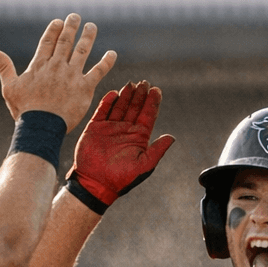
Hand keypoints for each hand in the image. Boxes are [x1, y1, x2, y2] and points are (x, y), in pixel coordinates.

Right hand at [0, 14, 117, 130]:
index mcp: (40, 65)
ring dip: (88, 37)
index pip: (48, 42)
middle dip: (71, 27)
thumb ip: (4, 68)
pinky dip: (106, 62)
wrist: (41, 127)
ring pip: (82, 51)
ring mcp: (72, 76)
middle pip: (65, 41)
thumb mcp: (10, 88)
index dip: (53, 30)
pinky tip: (112, 53)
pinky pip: (98, 71)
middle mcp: (57, 66)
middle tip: (75, 17)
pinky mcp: (84, 88)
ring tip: (92, 27)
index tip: (59, 22)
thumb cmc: (25, 110)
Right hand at [67, 81, 175, 208]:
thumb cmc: (121, 178)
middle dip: (140, 95)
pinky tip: (114, 93)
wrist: (95, 184)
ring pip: (120, 106)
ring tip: (132, 84)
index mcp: (138, 137)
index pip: (148, 115)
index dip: (153, 102)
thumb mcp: (144, 165)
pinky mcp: (95, 127)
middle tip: (144, 83)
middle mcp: (125, 130)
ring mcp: (110, 128)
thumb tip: (172, 137)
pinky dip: (107, 101)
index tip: (157, 90)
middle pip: (135, 107)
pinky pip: (102, 110)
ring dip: (126, 95)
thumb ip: (157, 150)